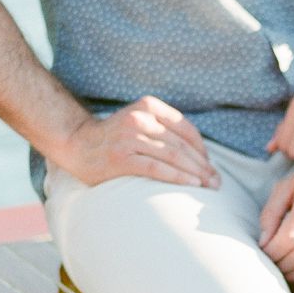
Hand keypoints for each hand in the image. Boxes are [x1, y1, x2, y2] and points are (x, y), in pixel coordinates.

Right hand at [58, 96, 219, 187]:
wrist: (77, 144)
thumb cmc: (114, 138)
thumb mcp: (140, 121)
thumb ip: (164, 129)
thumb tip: (199, 153)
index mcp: (149, 106)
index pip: (186, 128)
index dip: (202, 149)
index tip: (210, 166)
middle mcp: (141, 118)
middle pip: (182, 144)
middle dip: (203, 165)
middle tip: (216, 182)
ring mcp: (131, 138)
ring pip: (173, 156)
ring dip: (195, 173)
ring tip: (209, 186)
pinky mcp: (123, 158)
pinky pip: (157, 169)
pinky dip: (178, 177)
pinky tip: (191, 185)